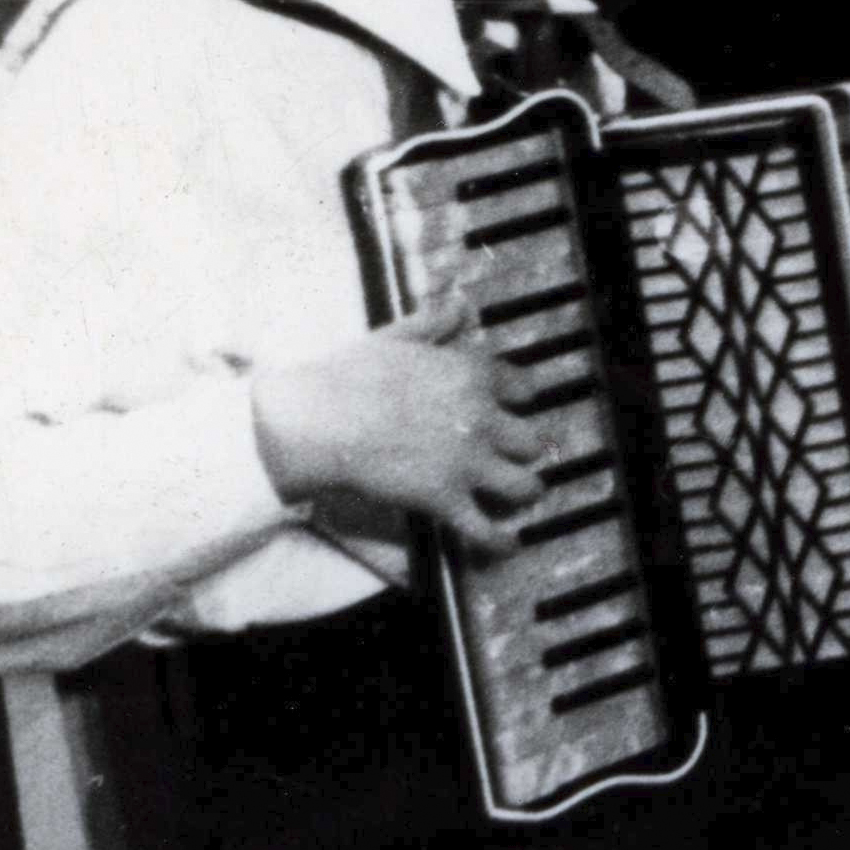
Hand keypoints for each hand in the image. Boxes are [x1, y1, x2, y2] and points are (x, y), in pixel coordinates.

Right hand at [248, 296, 549, 560]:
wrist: (316, 420)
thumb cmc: (348, 375)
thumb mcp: (396, 337)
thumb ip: (433, 324)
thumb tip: (459, 305)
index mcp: (473, 376)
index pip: (524, 389)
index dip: (521, 400)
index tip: (516, 407)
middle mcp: (482, 419)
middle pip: (533, 440)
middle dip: (527, 449)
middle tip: (518, 455)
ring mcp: (467, 463)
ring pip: (525, 485)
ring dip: (527, 491)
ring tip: (523, 494)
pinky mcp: (444, 500)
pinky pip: (487, 529)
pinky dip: (502, 541)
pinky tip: (509, 545)